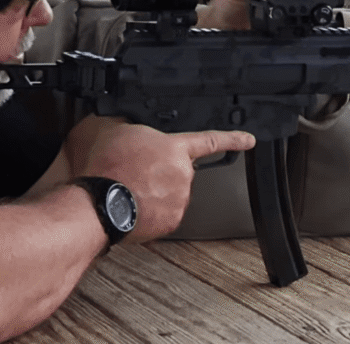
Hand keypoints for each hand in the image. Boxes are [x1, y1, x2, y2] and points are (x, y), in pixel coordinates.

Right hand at [67, 117, 254, 242]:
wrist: (101, 201)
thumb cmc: (109, 166)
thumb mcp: (119, 131)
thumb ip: (136, 129)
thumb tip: (133, 129)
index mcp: (175, 148)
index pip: (209, 140)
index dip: (232, 139)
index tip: (248, 140)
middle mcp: (183, 173)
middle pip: (178, 169)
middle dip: (162, 171)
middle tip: (137, 172)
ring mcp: (179, 199)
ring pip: (172, 192)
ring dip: (156, 191)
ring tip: (130, 188)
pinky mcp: (171, 221)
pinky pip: (164, 213)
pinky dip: (152, 210)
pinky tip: (133, 203)